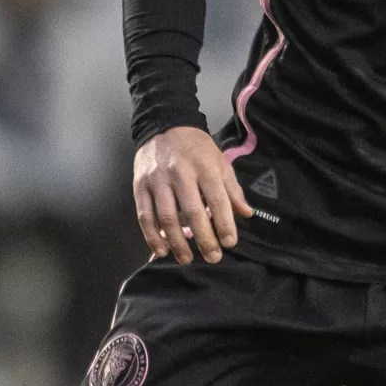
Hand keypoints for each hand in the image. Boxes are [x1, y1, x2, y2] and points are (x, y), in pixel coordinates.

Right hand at [133, 126, 251, 264]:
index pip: (217, 198)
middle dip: (204, 238)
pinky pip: (145, 215)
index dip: (224, 222)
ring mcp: (158, 179)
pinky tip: (162, 250)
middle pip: (192, 211)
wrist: (164, 126)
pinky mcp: (140, 185)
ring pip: (167, 216)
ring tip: (187, 258)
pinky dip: (152, 236)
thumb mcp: (220, 162)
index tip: (229, 242)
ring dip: (177, 242)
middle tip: (213, 257)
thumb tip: (246, 213)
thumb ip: (232, 189)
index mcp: (204, 166)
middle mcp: (180, 172)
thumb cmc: (196, 148)